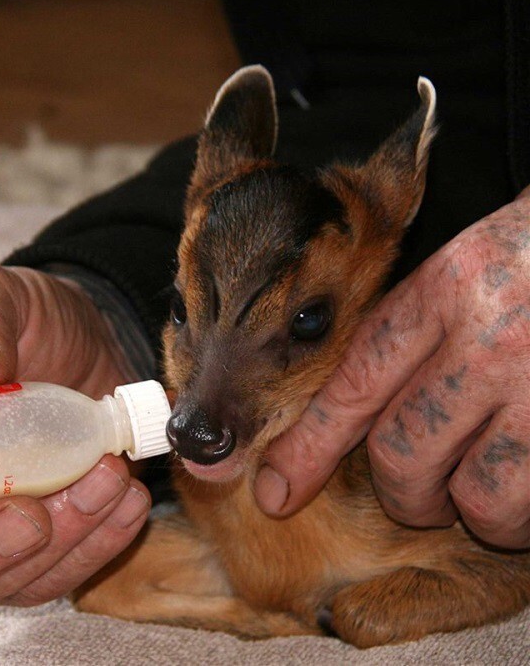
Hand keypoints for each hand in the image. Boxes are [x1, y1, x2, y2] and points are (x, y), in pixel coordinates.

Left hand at [254, 188, 529, 548]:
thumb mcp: (474, 266)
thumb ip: (418, 326)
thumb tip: (359, 404)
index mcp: (448, 288)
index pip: (353, 383)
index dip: (308, 448)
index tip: (275, 490)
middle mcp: (491, 338)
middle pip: (402, 453)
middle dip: (404, 494)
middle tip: (420, 497)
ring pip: (476, 498)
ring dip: (473, 513)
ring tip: (484, 494)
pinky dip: (521, 514)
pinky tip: (526, 485)